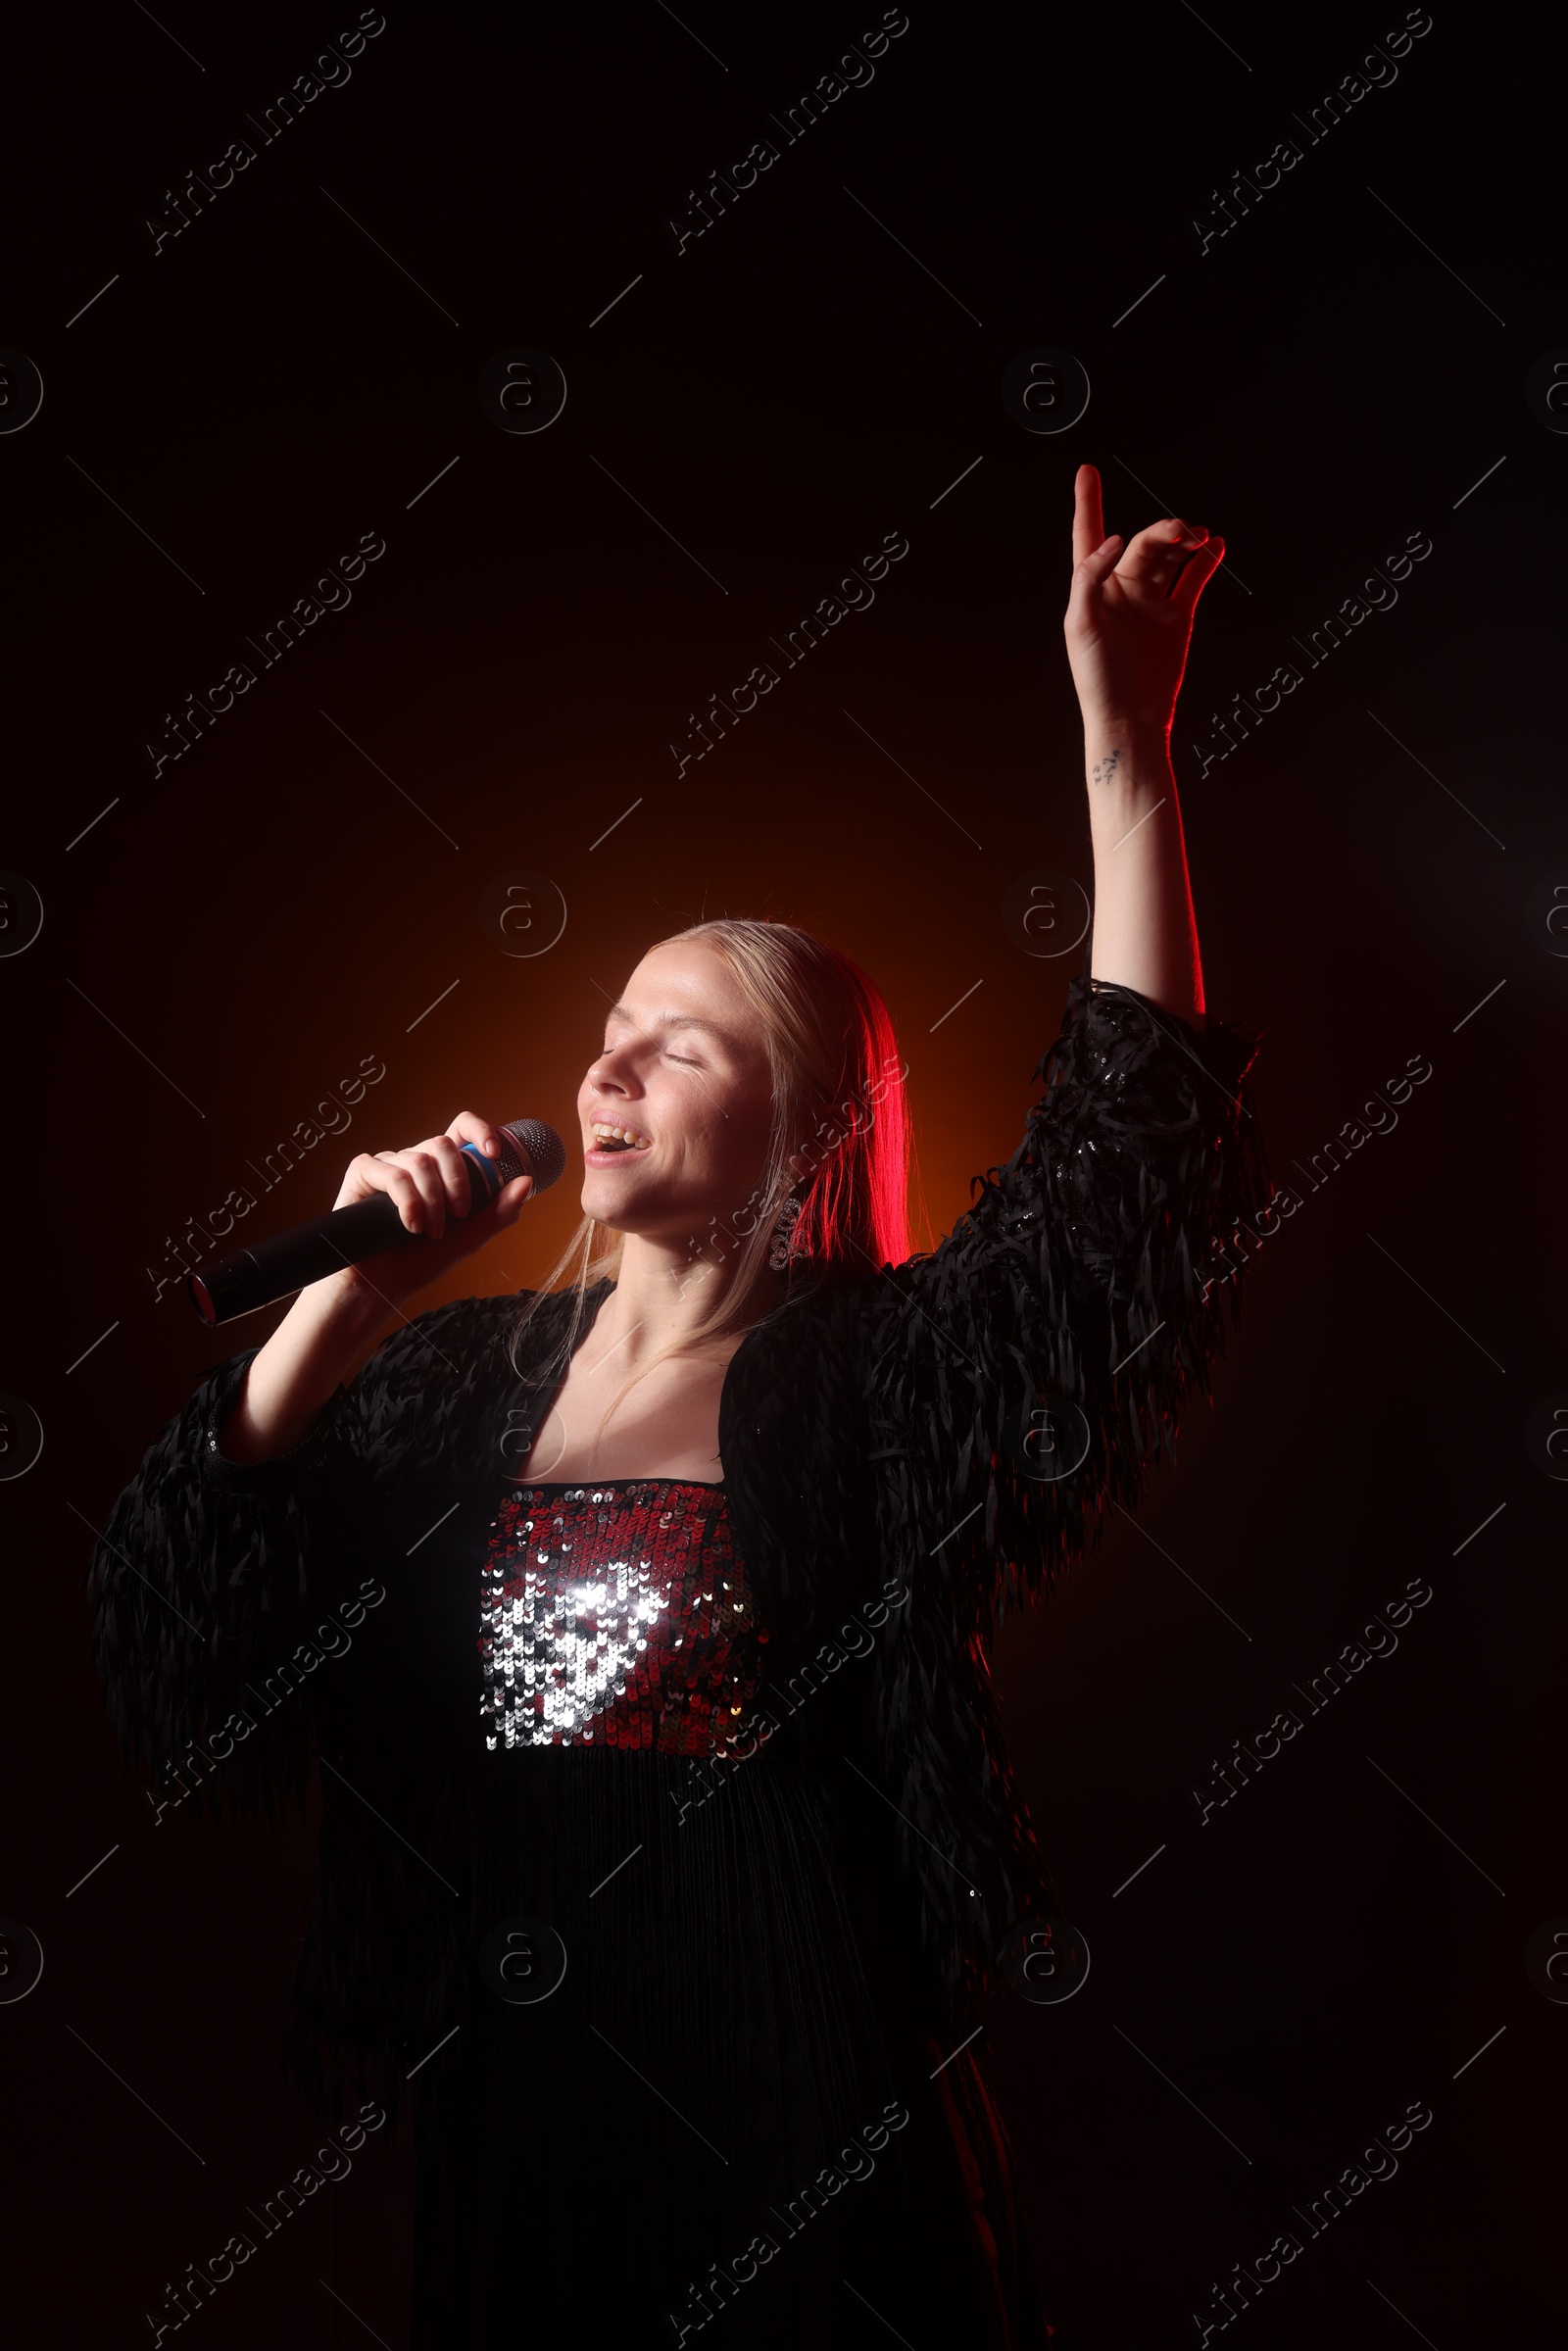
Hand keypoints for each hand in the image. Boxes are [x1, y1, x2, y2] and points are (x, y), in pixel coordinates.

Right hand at [325, 1110, 535, 1313]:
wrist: (383, 1286)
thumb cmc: (421, 1260)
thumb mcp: (469, 1237)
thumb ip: (499, 1211)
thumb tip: (526, 1182)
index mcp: (442, 1169)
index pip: (462, 1129)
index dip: (480, 1130)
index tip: (494, 1153)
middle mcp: (415, 1160)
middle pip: (442, 1143)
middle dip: (457, 1182)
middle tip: (459, 1215)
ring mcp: (387, 1164)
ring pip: (419, 1160)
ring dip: (432, 1201)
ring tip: (431, 1232)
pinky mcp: (362, 1172)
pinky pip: (392, 1173)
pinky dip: (407, 1202)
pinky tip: (410, 1225)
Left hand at [1063, 463, 1224, 736]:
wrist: (1131, 717)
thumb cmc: (1097, 679)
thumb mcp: (1080, 625)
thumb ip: (1091, 577)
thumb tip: (1114, 541)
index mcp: (1092, 587)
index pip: (1088, 536)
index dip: (1087, 503)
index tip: (1086, 472)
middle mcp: (1122, 589)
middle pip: (1143, 544)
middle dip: (1164, 531)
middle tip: (1183, 530)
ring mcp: (1152, 601)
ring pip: (1171, 557)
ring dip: (1186, 541)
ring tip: (1201, 536)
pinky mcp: (1177, 616)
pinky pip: (1194, 580)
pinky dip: (1206, 562)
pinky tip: (1216, 547)